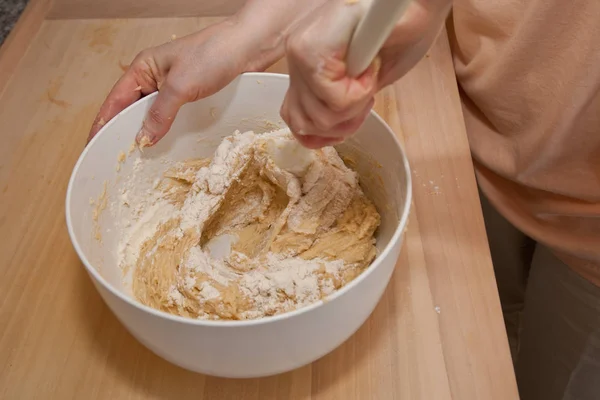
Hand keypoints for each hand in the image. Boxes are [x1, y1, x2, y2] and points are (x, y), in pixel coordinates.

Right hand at [88, 0, 326, 145]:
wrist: (250, 45)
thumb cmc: (214, 53)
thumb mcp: (181, 86)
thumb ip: (160, 113)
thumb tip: (143, 139)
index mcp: (143, 69)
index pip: (114, 102)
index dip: (103, 125)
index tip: (94, 147)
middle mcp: (154, 77)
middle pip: (132, 110)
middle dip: (124, 133)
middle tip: (118, 160)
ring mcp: (174, 86)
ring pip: (153, 115)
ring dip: (148, 133)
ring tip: (140, 158)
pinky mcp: (192, 94)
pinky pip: (172, 116)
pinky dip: (167, 130)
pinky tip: (167, 145)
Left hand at [281, 0, 451, 148]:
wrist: (420, 1)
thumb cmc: (402, 31)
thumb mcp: (367, 82)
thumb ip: (342, 104)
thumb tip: (330, 129)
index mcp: (307, 62)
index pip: (295, 117)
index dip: (326, 133)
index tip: (354, 118)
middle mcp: (297, 56)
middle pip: (303, 124)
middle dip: (344, 124)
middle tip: (367, 99)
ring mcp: (300, 53)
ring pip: (319, 117)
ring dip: (354, 108)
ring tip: (370, 80)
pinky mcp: (311, 51)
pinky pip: (334, 100)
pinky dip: (360, 94)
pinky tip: (369, 69)